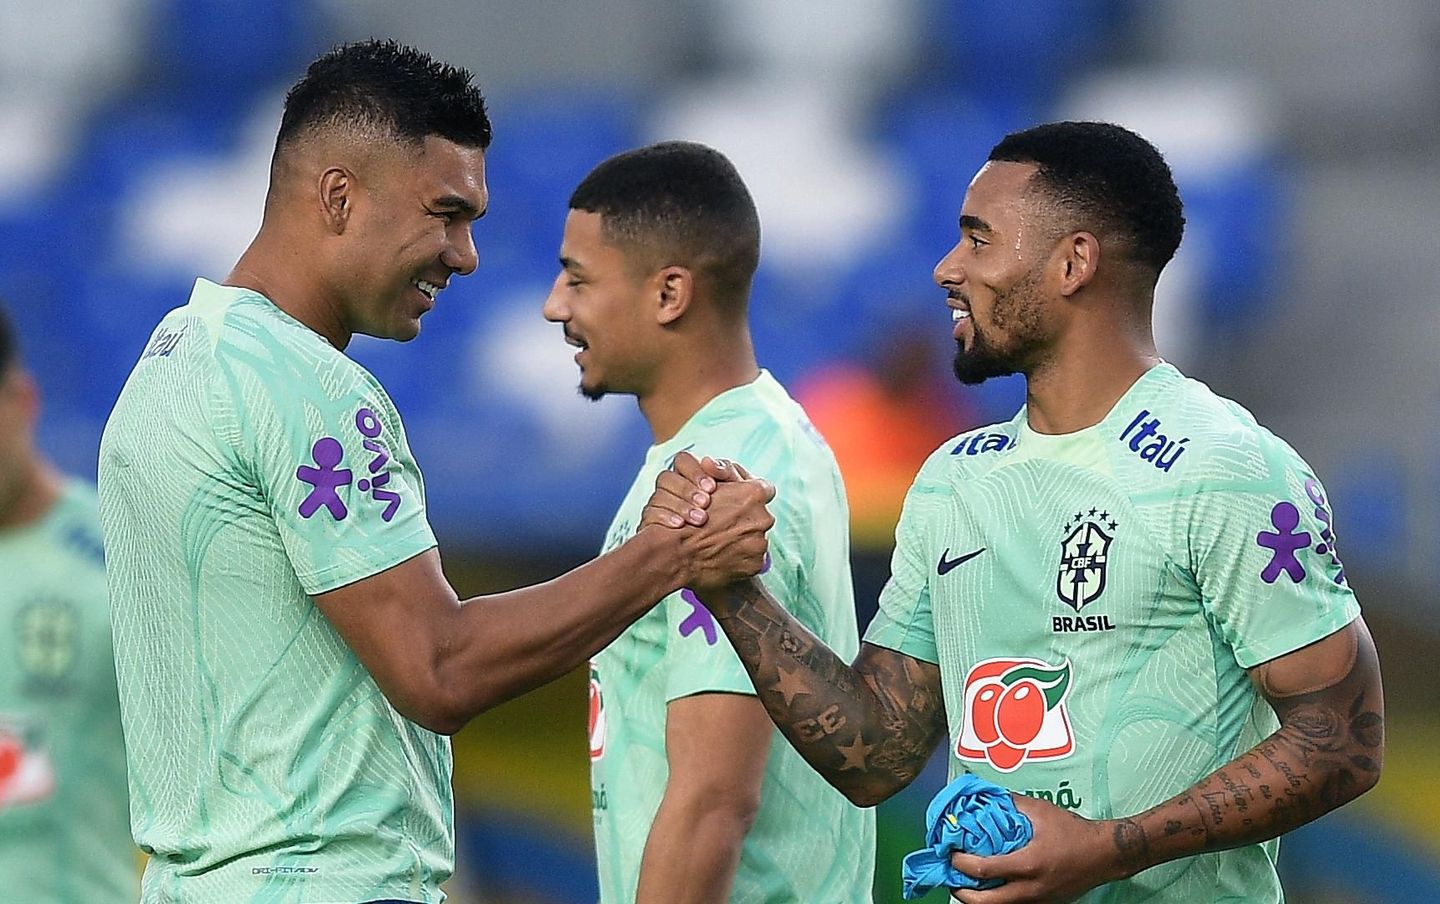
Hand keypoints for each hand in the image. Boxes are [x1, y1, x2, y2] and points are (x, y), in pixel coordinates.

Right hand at [640, 451, 752, 529]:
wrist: (719, 559)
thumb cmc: (733, 522)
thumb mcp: (740, 496)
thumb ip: (728, 474)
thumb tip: (709, 462)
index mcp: (690, 477)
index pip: (683, 461)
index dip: (695, 471)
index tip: (711, 487)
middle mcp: (671, 489)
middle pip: (667, 477)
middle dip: (688, 490)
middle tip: (706, 503)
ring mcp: (659, 506)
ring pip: (658, 495)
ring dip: (680, 505)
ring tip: (700, 519)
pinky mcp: (651, 524)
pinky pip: (650, 514)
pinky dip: (666, 518)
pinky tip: (680, 526)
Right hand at [653, 454, 772, 591]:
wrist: (676, 553)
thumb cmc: (686, 516)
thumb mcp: (706, 484)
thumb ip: (725, 475)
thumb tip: (724, 469)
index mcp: (754, 494)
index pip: (765, 489)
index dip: (750, 494)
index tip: (741, 501)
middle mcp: (763, 517)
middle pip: (760, 515)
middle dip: (746, 518)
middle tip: (724, 524)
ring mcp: (760, 543)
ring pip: (756, 537)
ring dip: (742, 539)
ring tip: (720, 542)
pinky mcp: (755, 564)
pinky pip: (751, 558)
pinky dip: (739, 557)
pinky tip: (722, 555)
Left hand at [948, 794, 1121, 902]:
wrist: (1104, 855)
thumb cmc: (1072, 831)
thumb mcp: (1040, 810)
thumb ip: (1011, 804)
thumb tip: (986, 797)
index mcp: (1026, 865)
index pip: (982, 870)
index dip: (959, 863)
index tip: (950, 853)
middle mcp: (1029, 889)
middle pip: (984, 903)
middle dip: (961, 892)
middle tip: (951, 877)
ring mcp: (1036, 901)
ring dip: (978, 898)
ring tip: (966, 882)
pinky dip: (997, 897)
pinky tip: (991, 884)